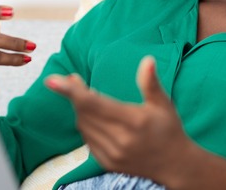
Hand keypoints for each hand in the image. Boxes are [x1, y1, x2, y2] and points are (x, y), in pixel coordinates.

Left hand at [45, 56, 193, 184]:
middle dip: (74, 93)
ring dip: (80, 108)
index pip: (93, 103)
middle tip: (73, 77)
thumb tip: (147, 60)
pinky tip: (94, 115)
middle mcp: (120, 140)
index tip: (51, 80)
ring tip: (84, 94)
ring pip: (83, 125)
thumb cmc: (169, 129)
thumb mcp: (163, 104)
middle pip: (84, 112)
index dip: (70, 91)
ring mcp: (112, 154)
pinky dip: (85, 123)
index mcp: (133, 122)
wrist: (174, 165)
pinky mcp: (107, 163)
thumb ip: (150, 83)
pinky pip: (87, 138)